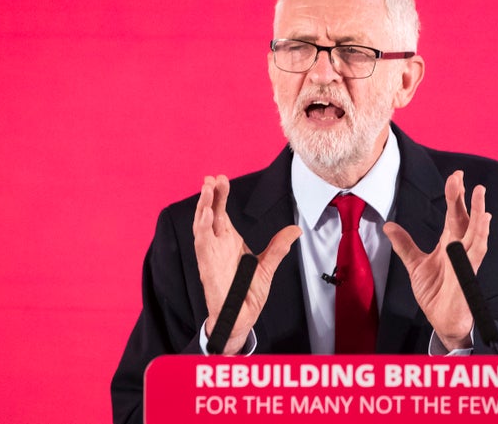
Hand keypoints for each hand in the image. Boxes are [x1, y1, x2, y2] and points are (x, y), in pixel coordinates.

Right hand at [192, 175, 300, 354]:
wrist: (242, 319)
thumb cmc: (248, 294)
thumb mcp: (268, 266)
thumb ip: (279, 247)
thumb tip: (296, 229)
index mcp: (229, 241)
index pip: (222, 212)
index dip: (220, 195)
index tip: (220, 178)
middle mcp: (217, 245)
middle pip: (211, 213)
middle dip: (210, 195)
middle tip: (212, 177)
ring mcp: (210, 255)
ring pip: (202, 225)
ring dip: (203, 206)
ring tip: (206, 188)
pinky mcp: (208, 266)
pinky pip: (202, 244)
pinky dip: (202, 228)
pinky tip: (205, 214)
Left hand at [383, 170, 490, 350]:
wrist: (442, 321)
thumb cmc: (435, 294)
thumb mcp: (415, 265)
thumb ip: (404, 244)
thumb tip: (389, 226)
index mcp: (449, 243)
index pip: (453, 214)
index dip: (455, 196)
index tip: (456, 177)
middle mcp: (461, 248)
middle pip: (464, 217)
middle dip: (464, 197)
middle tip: (459, 176)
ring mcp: (466, 260)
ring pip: (476, 231)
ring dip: (478, 211)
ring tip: (480, 192)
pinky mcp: (468, 274)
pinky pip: (477, 252)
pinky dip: (481, 236)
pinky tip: (484, 221)